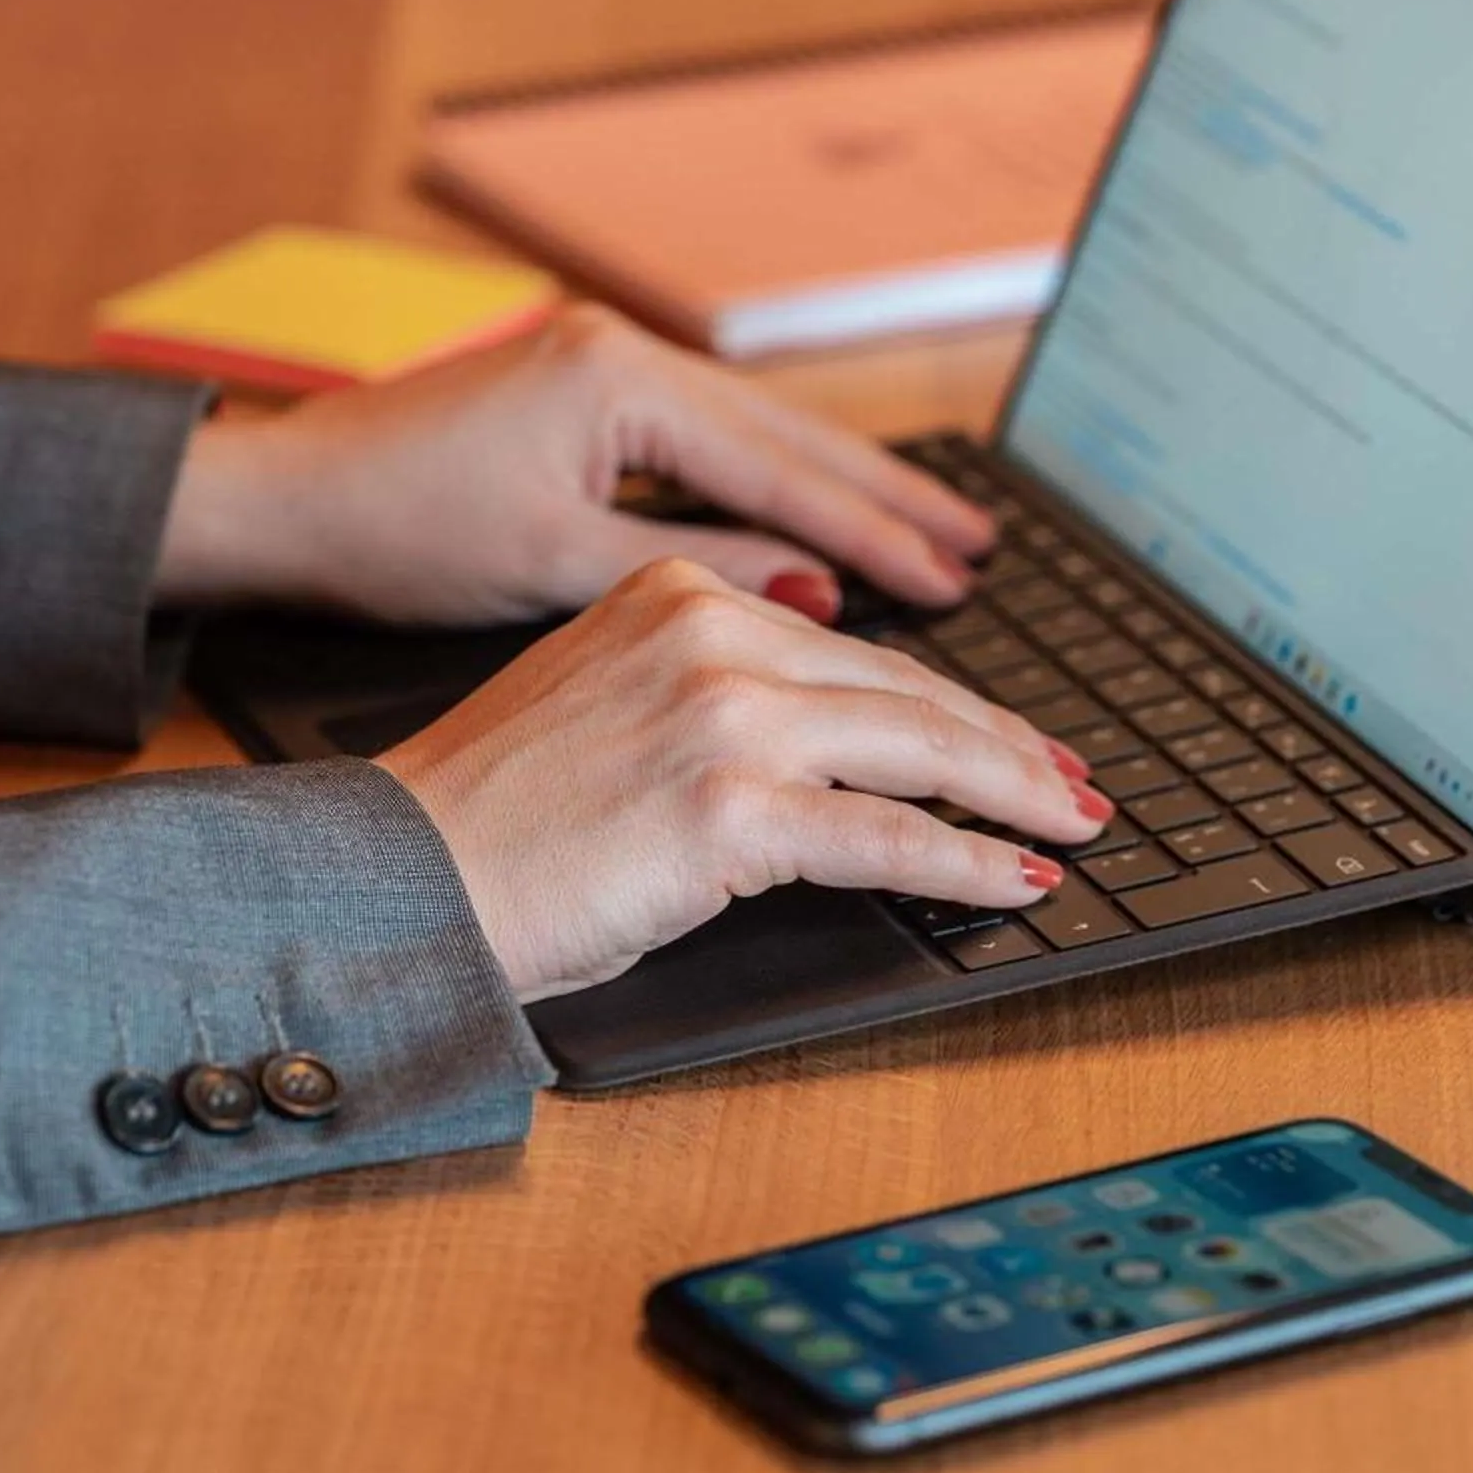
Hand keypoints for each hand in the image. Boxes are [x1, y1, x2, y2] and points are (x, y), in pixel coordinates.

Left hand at [155, 304, 993, 625]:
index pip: (780, 469)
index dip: (875, 532)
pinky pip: (718, 439)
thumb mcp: (552, 566)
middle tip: (979, 546)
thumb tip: (818, 590)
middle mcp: (627, 353)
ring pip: (763, 432)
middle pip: (793, 433)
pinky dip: (781, 481)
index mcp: (620, 381)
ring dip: (847, 485)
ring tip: (934, 529)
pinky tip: (827, 514)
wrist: (282, 495)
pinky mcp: (590, 390)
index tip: (951, 578)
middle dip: (891, 494)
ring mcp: (610, 365)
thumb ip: (693, 570)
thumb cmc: (394, 532)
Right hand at [379, 560, 1111, 999]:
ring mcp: (723, 714)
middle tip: (1075, 783)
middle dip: (1007, 745)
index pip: (854, 652)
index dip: (952, 700)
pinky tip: (1017, 877)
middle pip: (904, 692)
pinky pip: (888, 835)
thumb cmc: (494, 820)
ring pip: (917, 752)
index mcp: (678, 594)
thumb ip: (716, 692)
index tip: (1013, 735)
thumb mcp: (611, 705)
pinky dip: (967, 860)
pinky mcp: (730, 806)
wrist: (396, 878)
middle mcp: (709, 633)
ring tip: (1075, 826)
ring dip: (1014, 795)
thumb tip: (838, 742)